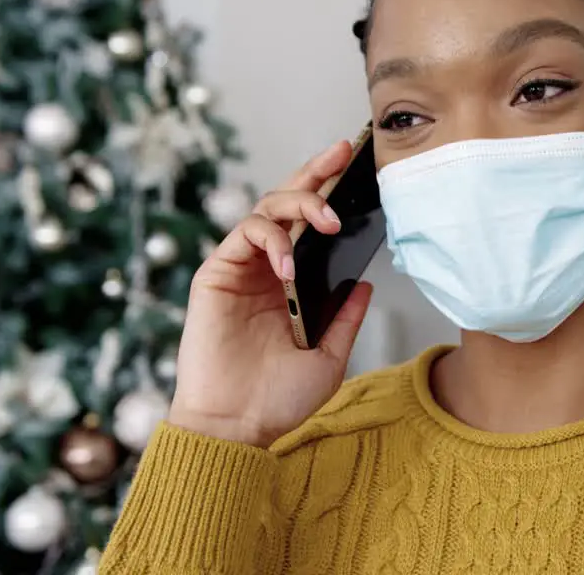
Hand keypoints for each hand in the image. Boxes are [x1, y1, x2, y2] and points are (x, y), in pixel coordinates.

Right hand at [168, 140, 372, 447]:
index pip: (311, 224)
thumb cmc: (279, 400)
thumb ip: (345, 317)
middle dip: (316, 172)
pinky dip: (271, 241)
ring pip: (265, 209)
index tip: (357, 165)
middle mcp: (266, 268)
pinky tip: (289, 265)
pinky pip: (243, 237)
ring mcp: (240, 268)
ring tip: (328, 223)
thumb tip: (367, 283)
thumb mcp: (329, 356)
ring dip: (300, 205)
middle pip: (288, 203)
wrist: (239, 428)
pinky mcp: (216, 275)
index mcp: (292, 282)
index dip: (330, 191)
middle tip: (343, 154)